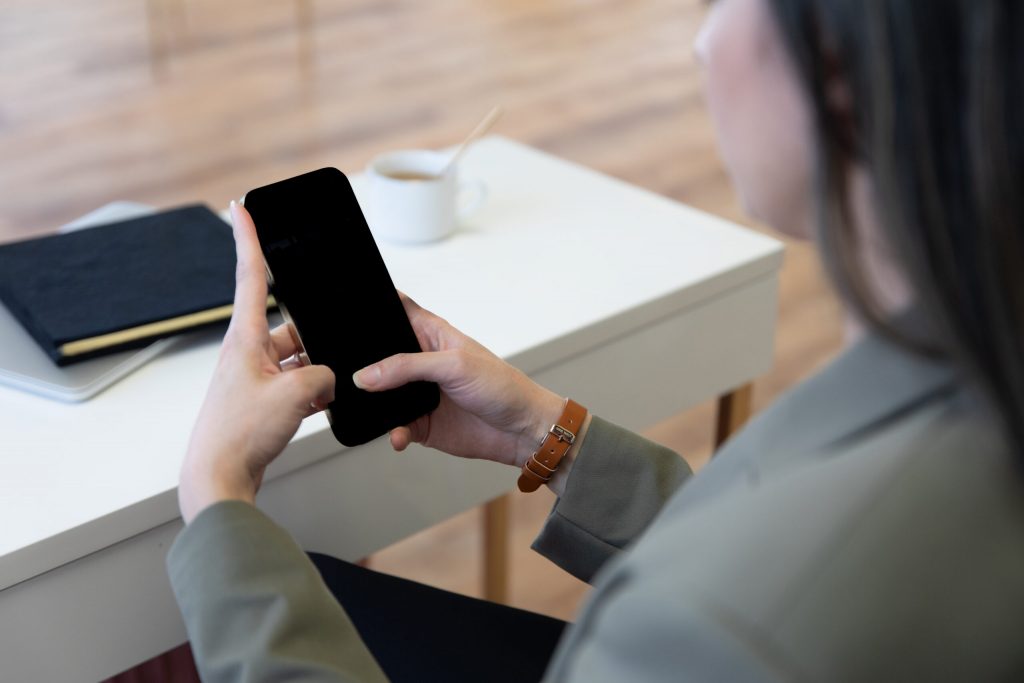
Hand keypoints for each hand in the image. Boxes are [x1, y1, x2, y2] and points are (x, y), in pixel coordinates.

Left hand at [178, 201, 335, 523]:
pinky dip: (310, 393)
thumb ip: (322, 374)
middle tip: (319, 369)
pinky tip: (317, 409)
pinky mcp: (259, 400)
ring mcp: (252, 377)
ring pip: (297, 360)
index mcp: (245, 339)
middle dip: (314, 343)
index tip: (242, 208)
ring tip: (315, 399)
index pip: (250, 276)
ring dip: (314, 375)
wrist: (218, 478)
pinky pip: (295, 384)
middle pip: (290, 328)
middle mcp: (246, 353)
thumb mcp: (295, 396)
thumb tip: (328, 376)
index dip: (249, 239)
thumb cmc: (240, 436)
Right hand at [353, 295, 567, 468]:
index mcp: (431, 334)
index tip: (346, 310)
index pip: (396, 310)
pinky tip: (398, 436)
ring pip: (379, 394)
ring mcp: (418, 393)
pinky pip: (394, 427)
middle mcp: (420, 362)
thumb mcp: (455, 366)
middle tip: (344, 373)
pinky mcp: (420, 423)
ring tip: (369, 410)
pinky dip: (391, 432)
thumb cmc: (503, 387)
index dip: (373, 306)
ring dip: (371, 403)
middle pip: (378, 355)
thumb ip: (408, 366)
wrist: (522, 431)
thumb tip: (367, 375)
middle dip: (359, 363)